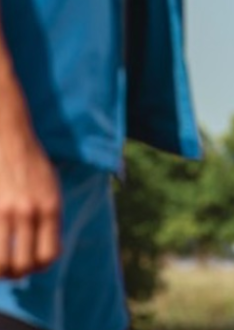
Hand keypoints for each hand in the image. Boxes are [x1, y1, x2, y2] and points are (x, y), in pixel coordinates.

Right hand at [0, 102, 60, 278]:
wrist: (9, 138)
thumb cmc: (32, 165)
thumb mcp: (51, 189)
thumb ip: (49, 218)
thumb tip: (43, 254)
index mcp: (51, 208)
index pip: (49, 255)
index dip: (39, 267)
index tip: (31, 264)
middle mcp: (28, 211)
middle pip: (23, 264)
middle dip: (16, 273)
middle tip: (10, 268)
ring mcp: (4, 210)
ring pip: (1, 261)